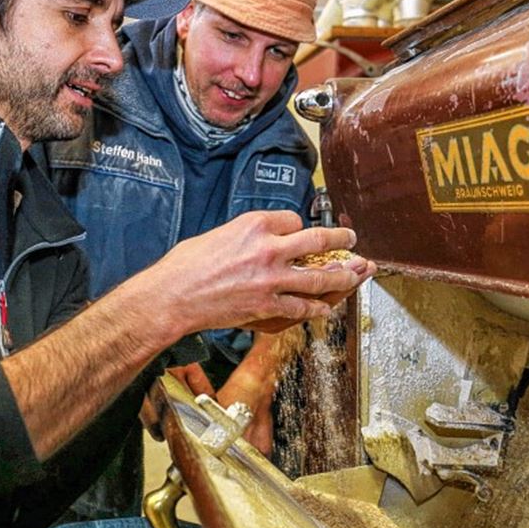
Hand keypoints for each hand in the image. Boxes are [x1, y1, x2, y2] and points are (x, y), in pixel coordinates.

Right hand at [144, 211, 375, 336]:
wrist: (173, 296)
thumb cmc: (186, 265)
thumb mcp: (218, 233)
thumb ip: (245, 234)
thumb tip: (259, 239)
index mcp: (255, 224)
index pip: (293, 219)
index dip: (299, 226)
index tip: (301, 232)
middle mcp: (269, 248)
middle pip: (319, 241)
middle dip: (341, 240)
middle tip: (351, 240)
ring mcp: (271, 279)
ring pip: (319, 277)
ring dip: (343, 276)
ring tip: (355, 273)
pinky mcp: (267, 306)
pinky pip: (301, 307)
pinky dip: (317, 308)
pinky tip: (326, 307)